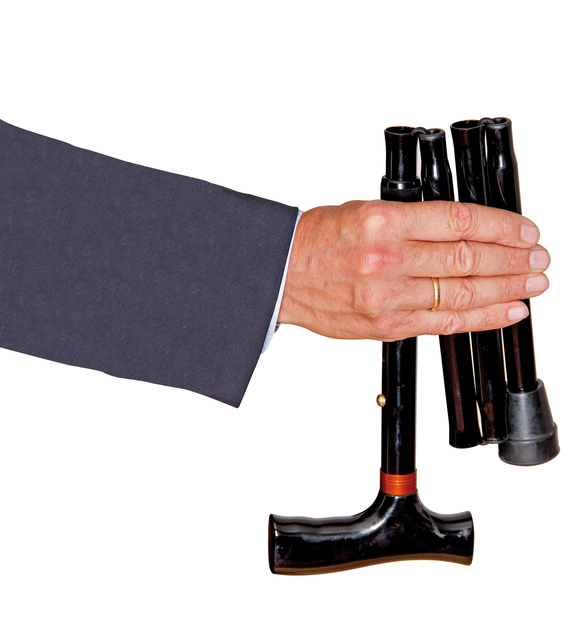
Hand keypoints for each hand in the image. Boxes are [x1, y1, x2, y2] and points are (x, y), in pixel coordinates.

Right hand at [278, 199, 549, 340]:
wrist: (279, 275)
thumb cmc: (317, 241)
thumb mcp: (363, 211)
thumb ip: (413, 222)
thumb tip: (462, 230)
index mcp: (382, 222)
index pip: (460, 221)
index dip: (502, 227)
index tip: (525, 230)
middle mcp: (388, 259)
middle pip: (469, 259)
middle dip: (514, 259)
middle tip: (539, 259)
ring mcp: (388, 297)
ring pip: (463, 293)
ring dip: (507, 289)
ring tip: (533, 284)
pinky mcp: (387, 326)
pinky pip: (444, 324)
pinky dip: (481, 318)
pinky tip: (507, 311)